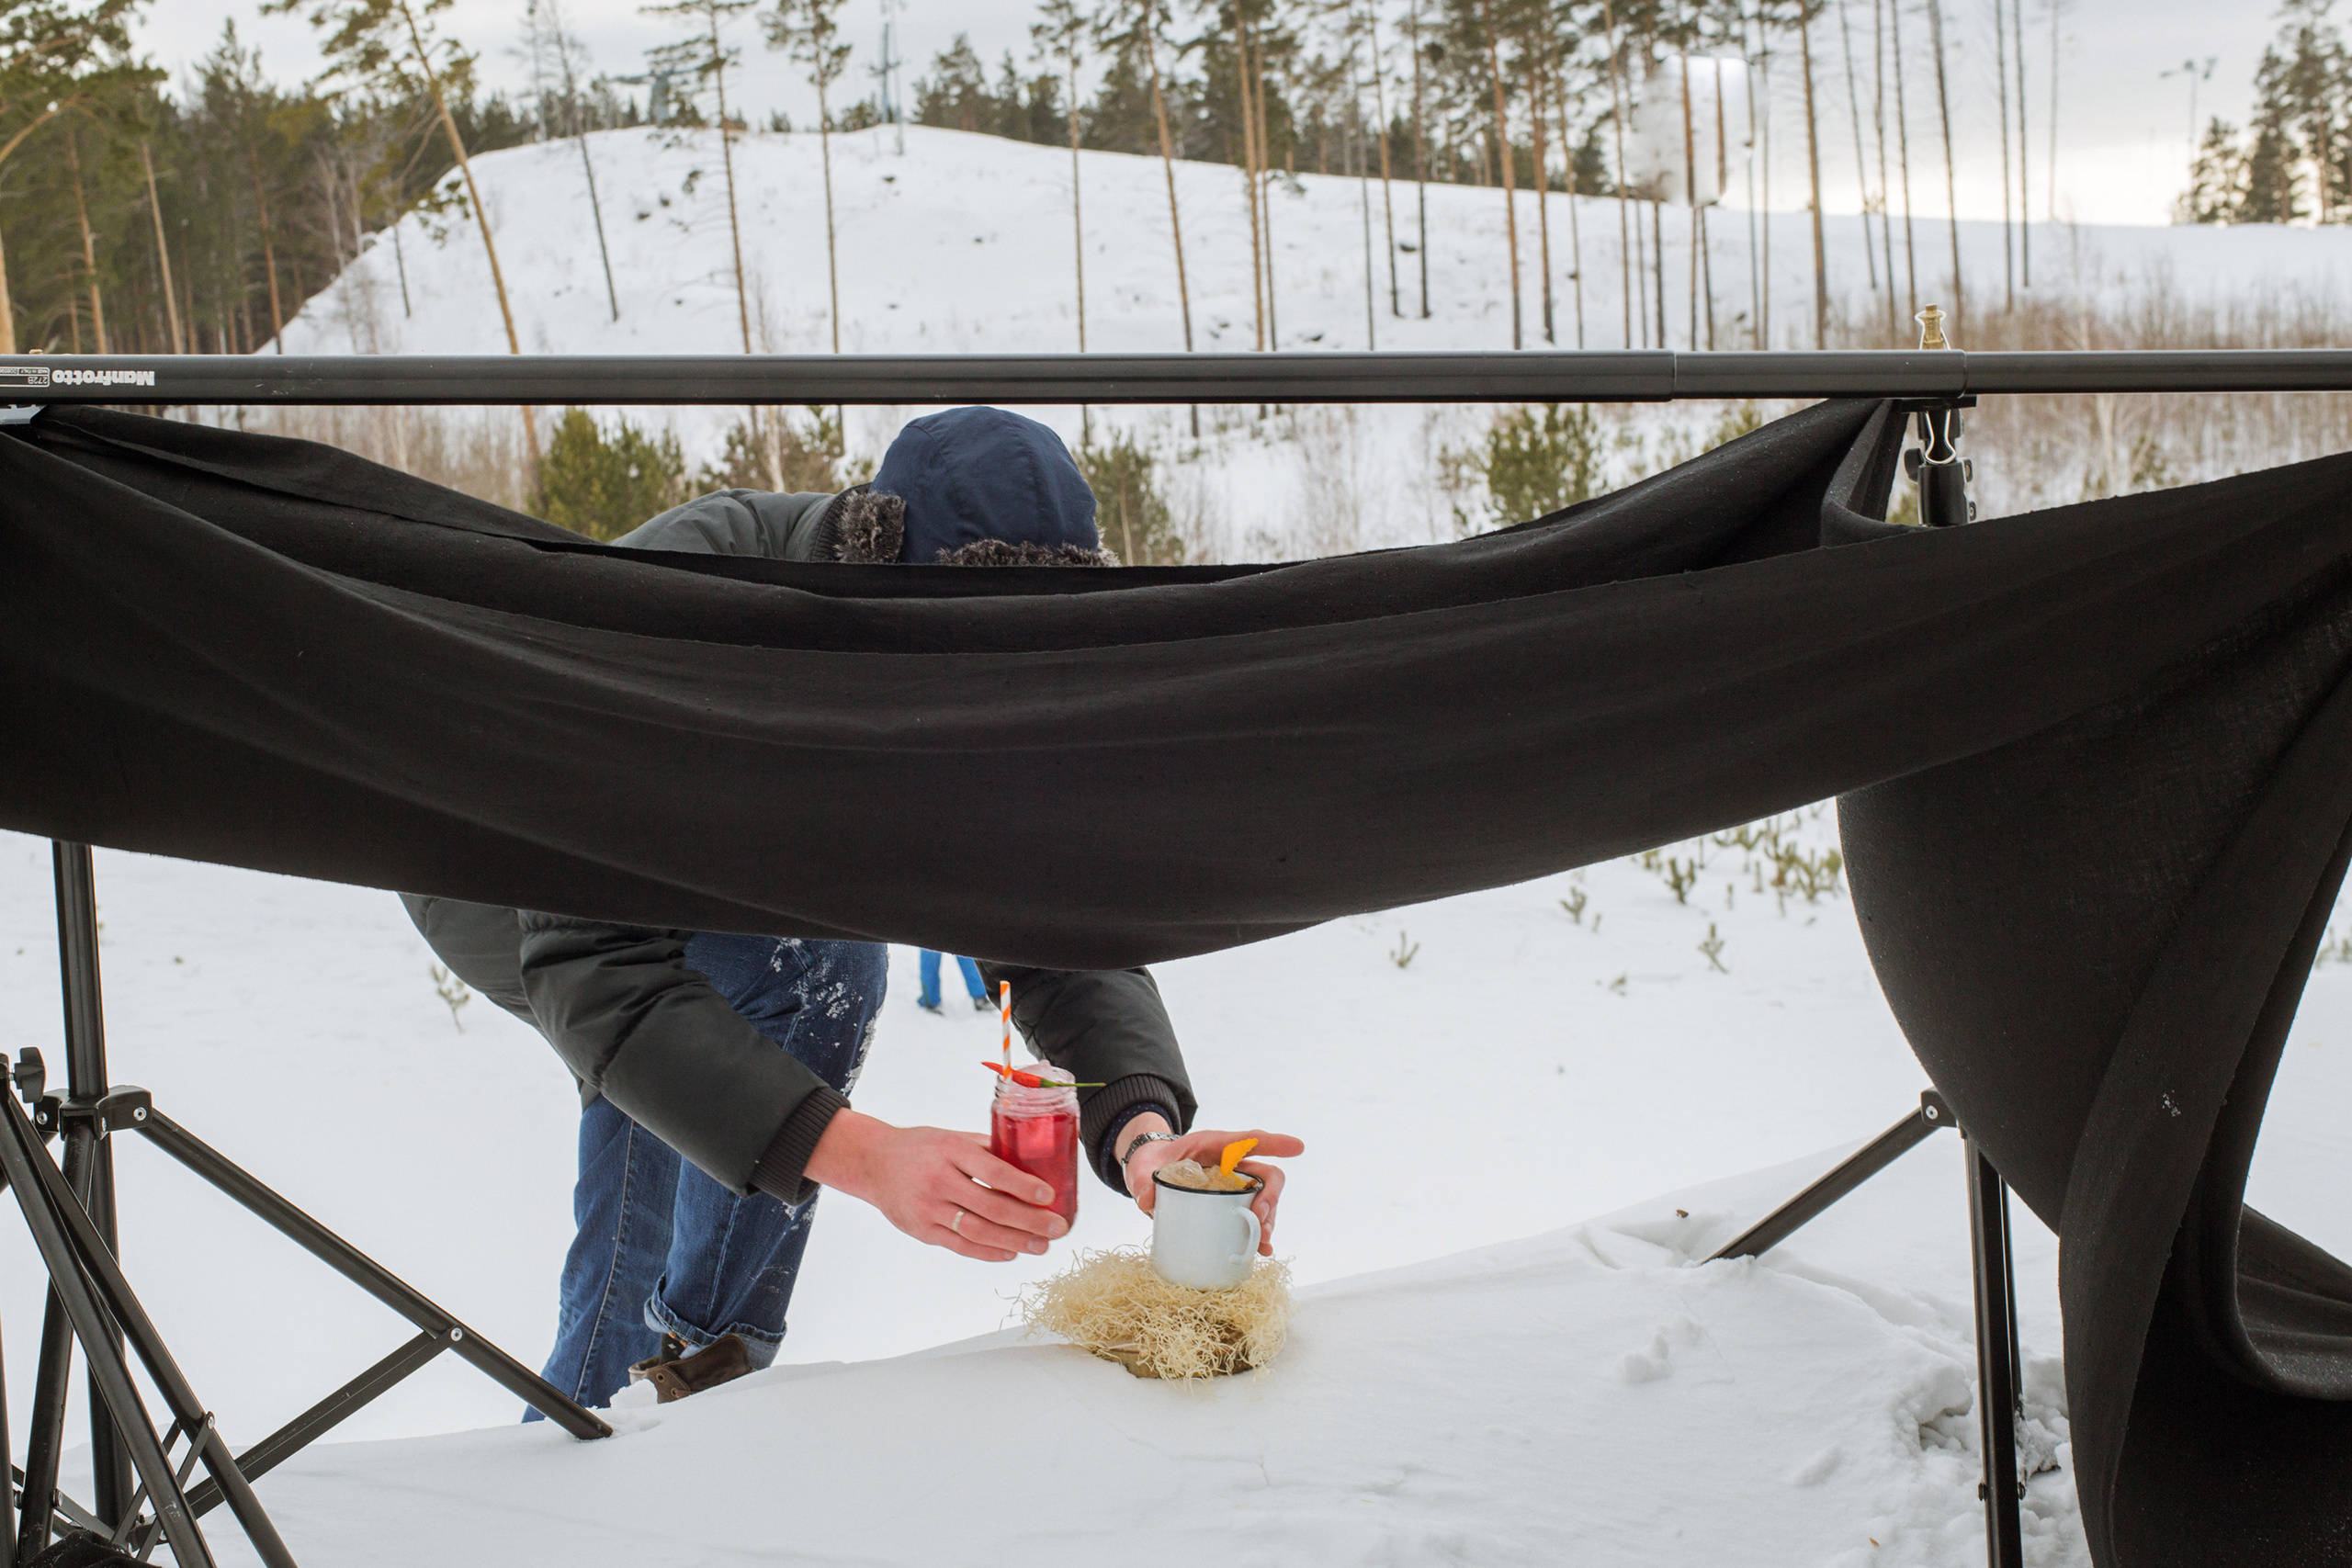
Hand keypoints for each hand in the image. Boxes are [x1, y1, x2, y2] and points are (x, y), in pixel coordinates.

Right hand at [806, 1109, 1067, 1262]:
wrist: (873, 1163)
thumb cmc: (921, 1147)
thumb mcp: (953, 1137)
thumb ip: (987, 1150)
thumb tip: (1031, 1164)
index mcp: (950, 1150)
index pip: (994, 1170)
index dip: (1023, 1185)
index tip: (1049, 1195)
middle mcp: (938, 1180)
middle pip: (991, 1206)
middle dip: (1029, 1220)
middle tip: (1057, 1228)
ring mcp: (928, 1208)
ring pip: (978, 1231)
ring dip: (1014, 1241)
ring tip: (1041, 1246)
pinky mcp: (922, 1231)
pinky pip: (961, 1246)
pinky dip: (988, 1252)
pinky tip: (1011, 1252)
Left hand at [1122, 1124, 1303, 1256]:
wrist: (1151, 1172)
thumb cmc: (1153, 1163)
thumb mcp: (1143, 1167)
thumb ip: (1143, 1179)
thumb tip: (1147, 1200)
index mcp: (1213, 1146)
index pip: (1248, 1140)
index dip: (1273, 1143)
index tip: (1297, 1147)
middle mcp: (1231, 1164)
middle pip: (1265, 1175)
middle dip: (1270, 1197)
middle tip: (1260, 1219)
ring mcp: (1234, 1186)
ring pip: (1265, 1199)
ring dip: (1268, 1220)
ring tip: (1261, 1242)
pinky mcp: (1231, 1205)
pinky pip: (1253, 1218)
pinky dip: (1259, 1234)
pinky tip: (1262, 1250)